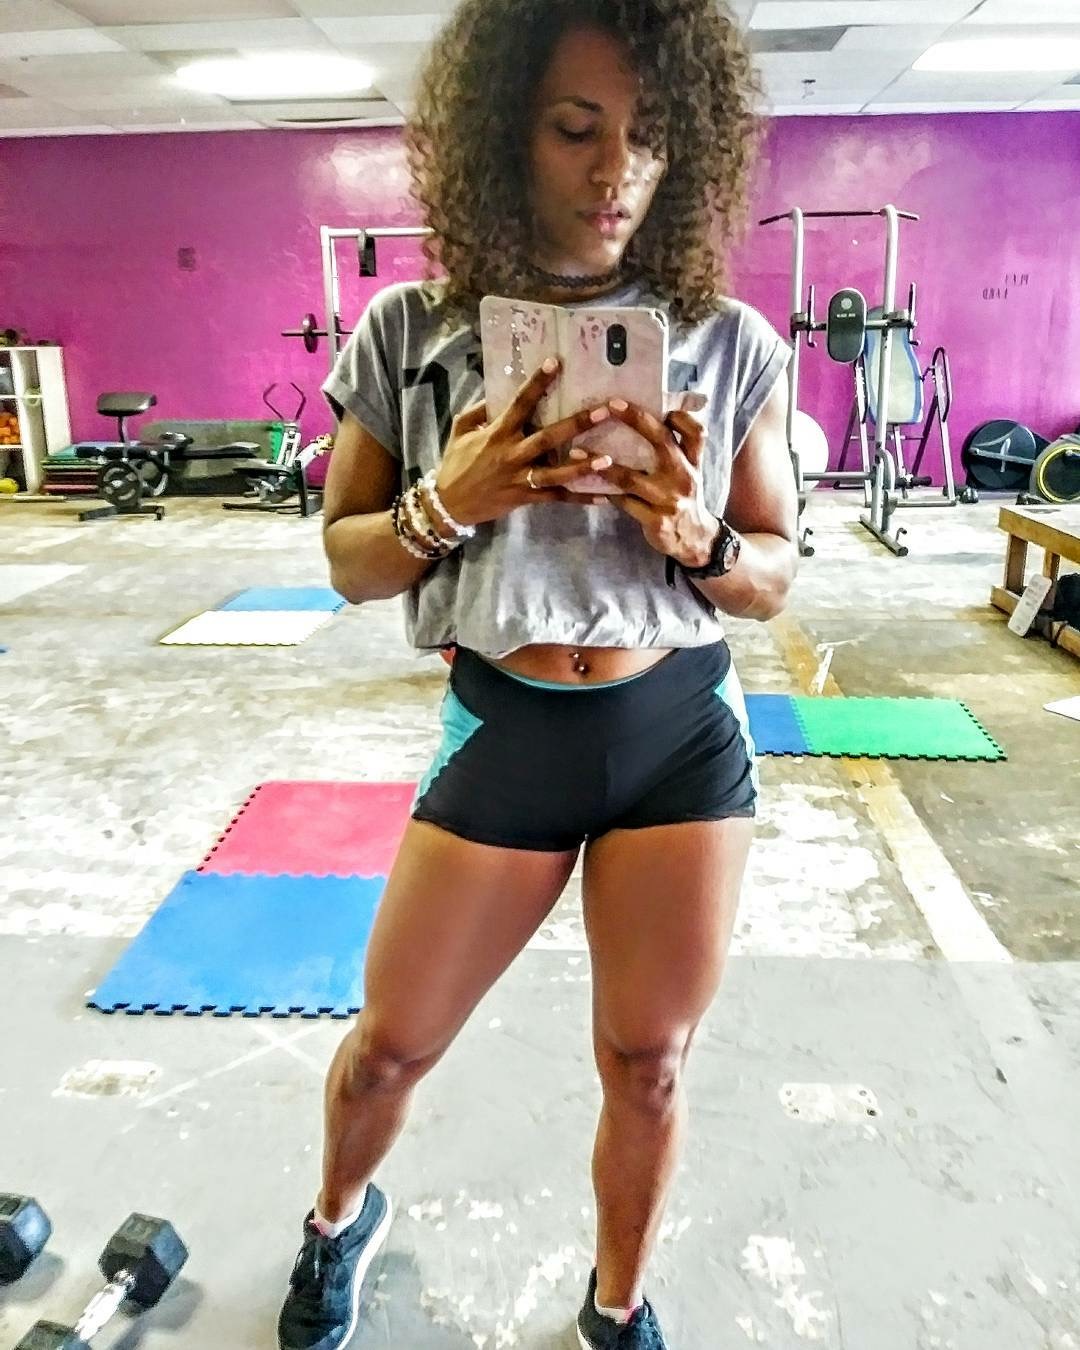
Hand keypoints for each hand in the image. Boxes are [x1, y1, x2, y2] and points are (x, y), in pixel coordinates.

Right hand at [434, 360, 613, 527]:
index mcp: (497, 433)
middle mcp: (512, 454)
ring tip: (609, 460)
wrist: (450, 505)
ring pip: (556, 473)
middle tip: (604, 410)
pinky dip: (580, 498)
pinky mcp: (526, 498)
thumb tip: (498, 390)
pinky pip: (557, 498)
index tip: (556, 363)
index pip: (520, 403)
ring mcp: (521, 478)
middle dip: (577, 424)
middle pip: (548, 438)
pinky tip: (604, 498)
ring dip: (582, 466)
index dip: (537, 383)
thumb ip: (479, 410)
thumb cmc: (456, 463)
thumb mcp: (460, 429)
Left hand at [598, 400, 719, 566]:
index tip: (654, 401)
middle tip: (611, 405)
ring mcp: (668, 500)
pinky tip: (585, 483)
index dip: (680, 416)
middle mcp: (684, 477)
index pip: (695, 432)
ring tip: (576, 452)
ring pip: (630, 478)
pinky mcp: (655, 520)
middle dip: (637, 420)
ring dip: (601, 464)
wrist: (694, 539)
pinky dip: (604, 492)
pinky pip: (623, 502)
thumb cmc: (684, 496)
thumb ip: (677, 447)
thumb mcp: (689, 471)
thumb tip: (653, 415)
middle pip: (662, 442)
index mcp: (693, 462)